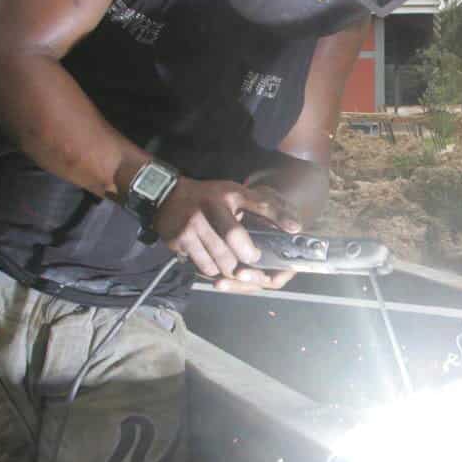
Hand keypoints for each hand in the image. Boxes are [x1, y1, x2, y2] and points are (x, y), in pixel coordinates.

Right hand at [153, 178, 301, 291]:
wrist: (166, 197)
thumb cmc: (208, 197)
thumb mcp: (234, 193)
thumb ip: (262, 206)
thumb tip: (294, 226)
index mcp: (228, 194)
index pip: (259, 203)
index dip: (278, 216)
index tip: (294, 229)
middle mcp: (209, 208)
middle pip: (235, 241)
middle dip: (248, 256)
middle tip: (253, 259)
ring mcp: (192, 226)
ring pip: (220, 259)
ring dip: (231, 267)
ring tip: (235, 265)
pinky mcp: (179, 241)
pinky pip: (203, 265)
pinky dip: (213, 269)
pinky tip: (215, 263)